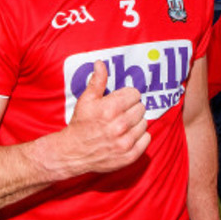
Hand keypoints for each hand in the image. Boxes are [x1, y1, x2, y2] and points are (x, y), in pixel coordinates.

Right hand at [43, 60, 150, 178]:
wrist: (73, 153)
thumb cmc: (81, 124)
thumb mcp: (86, 100)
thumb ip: (97, 81)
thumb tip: (101, 63)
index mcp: (110, 109)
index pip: (135, 94)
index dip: (127, 96)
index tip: (119, 101)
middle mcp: (119, 126)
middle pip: (141, 108)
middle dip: (132, 108)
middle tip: (120, 114)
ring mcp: (125, 142)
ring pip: (145, 123)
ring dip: (136, 123)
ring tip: (123, 125)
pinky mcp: (129, 156)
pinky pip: (147, 139)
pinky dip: (140, 137)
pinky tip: (127, 136)